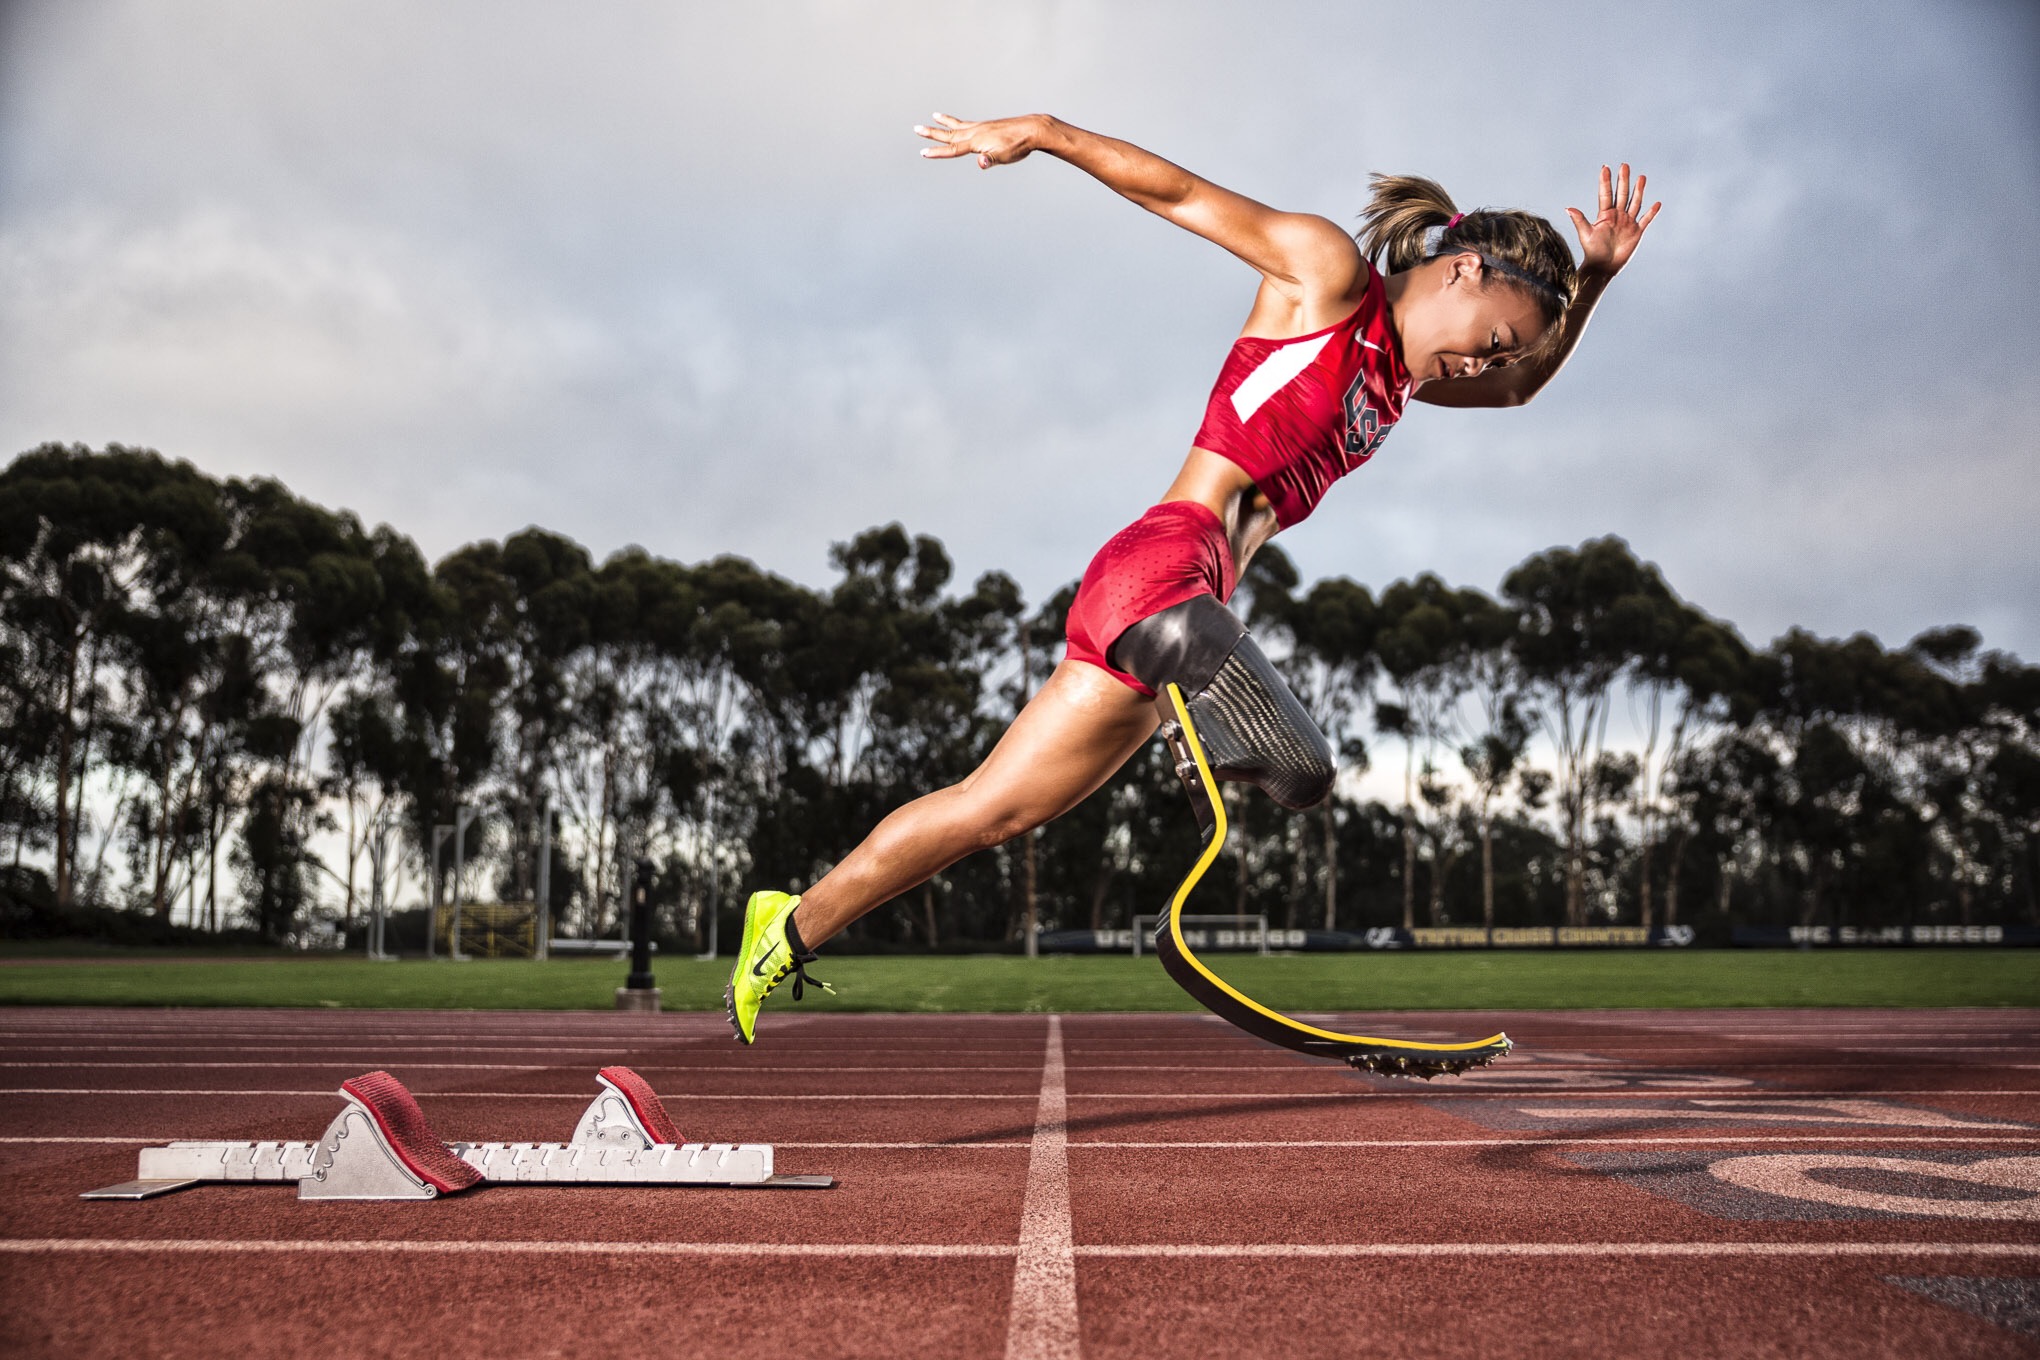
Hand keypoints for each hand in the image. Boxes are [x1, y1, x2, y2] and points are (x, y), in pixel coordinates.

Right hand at [914, 112, 1041, 168]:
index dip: (937, 152)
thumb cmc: (1018, 145)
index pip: (952, 148)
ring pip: (957, 125)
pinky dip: (958, 122)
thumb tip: (981, 163)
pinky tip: (958, 123)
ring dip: (944, 123)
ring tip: (934, 116)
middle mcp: (975, 132)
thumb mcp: (1004, 156)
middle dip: (932, 133)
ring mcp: (981, 127)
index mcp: (976, 141)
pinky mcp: (987, 126)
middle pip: (949, 134)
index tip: (923, 152)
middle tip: (916, 128)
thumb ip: (990, 160)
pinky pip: (967, 124)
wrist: (1032, 130)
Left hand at [1566, 163, 1659, 276]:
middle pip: (1622, 194)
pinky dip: (1651, 212)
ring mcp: (1627, 222)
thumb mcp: (1585, 234)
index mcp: (1604, 214)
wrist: (1603, 267)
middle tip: (1624, 165)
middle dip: (1623, 180)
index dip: (1605, 181)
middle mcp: (1617, 216)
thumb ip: (1579, 220)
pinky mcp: (1636, 232)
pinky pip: (1646, 220)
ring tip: (1642, 177)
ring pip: (1635, 203)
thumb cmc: (1592, 251)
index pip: (1605, 194)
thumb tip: (1568, 208)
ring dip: (1638, 191)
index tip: (1605, 167)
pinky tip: (1657, 203)